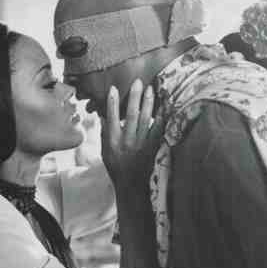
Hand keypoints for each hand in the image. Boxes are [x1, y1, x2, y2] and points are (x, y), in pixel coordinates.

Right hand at [100, 79, 162, 194]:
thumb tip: (103, 116)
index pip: (111, 118)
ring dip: (148, 103)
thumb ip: (104, 133)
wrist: (131, 185)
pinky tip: (163, 106)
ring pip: (145, 120)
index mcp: (112, 142)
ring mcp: (140, 145)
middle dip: (134, 97)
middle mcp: (126, 141)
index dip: (112, 103)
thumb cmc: (116, 167)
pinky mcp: (152, 148)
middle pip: (130, 115)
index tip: (113, 88)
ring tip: (150, 89)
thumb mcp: (105, 152)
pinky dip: (160, 118)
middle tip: (137, 82)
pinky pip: (158, 130)